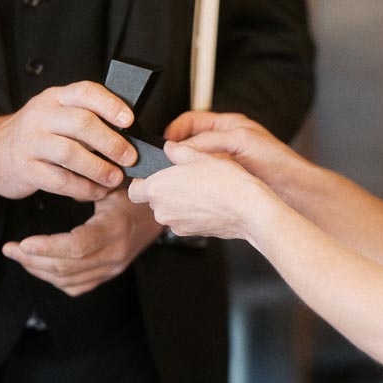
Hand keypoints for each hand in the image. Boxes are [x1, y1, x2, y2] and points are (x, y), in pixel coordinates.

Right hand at [0, 81, 135, 202]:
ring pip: (70, 153)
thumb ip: (85, 118)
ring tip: (115, 178)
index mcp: (55, 98)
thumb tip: (128, 137)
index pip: (85, 92)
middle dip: (111, 142)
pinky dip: (82, 188)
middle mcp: (41, 116)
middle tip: (130, 157)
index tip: (129, 120)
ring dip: (99, 168)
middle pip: (81, 123)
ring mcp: (31, 142)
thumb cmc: (37, 135)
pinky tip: (96, 191)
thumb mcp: (56, 115)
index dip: (110, 104)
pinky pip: (59, 180)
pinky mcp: (25, 169)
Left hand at [1, 188, 162, 295]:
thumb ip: (87, 182)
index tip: (24, 244)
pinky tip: (40, 266)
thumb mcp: (114, 182)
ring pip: (68, 280)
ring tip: (18, 255)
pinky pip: (77, 286)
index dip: (47, 248)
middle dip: (33, 259)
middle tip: (11, 248)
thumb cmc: (136, 193)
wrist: (159, 213)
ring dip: (38, 269)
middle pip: (67, 267)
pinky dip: (54, 279)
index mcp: (114, 230)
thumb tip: (57, 173)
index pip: (77, 247)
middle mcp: (114, 255)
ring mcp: (112, 268)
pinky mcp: (108, 274)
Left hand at [129, 141, 268, 240]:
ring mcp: (176, 225)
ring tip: (200, 190)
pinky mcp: (190, 234)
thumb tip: (170, 147)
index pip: (133, 190)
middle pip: (153, 201)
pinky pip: (184, 222)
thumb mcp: (199, 156)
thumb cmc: (225, 183)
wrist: (248, 209)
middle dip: (165, 191)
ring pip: (170, 212)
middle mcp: (162, 210)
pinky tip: (207, 203)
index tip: (153, 177)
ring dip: (179, 203)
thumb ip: (178, 151)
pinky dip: (191, 214)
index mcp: (158, 188)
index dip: (141, 183)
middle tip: (184, 179)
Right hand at [165, 110, 305, 195]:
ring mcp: (222, 162)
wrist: (292, 189)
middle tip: (168, 161)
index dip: (176, 130)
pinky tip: (192, 188)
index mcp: (226, 125)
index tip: (165, 143)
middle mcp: (222, 142)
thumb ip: (210, 140)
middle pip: (189, 143)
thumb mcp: (240, 140)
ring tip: (178, 176)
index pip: (190, 121)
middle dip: (177, 151)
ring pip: (193, 163)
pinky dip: (194, 182)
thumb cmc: (276, 159)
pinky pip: (201, 179)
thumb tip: (181, 146)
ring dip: (185, 169)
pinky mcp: (223, 181)